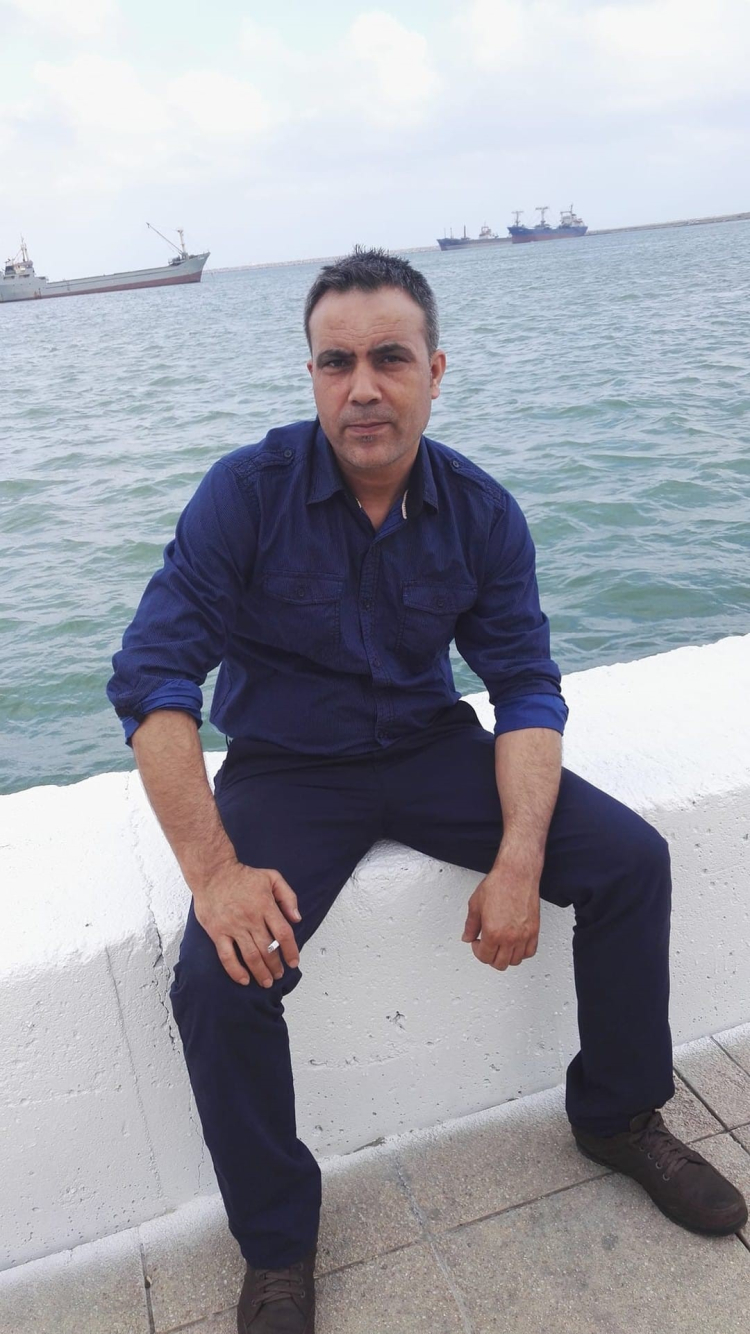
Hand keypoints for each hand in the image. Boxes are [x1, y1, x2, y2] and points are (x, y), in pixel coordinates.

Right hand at [193, 862, 300, 986]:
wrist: (213, 872)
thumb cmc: (243, 875)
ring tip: (266, 982)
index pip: (283, 934)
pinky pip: (227, 956)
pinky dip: (236, 971)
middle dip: (276, 966)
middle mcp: (251, 919)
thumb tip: (297, 918)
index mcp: (265, 906)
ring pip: (250, 956)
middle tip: (279, 974)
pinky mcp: (217, 932)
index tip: (294, 962)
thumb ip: (288, 897)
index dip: (291, 950)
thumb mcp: (272, 877)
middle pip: (268, 949)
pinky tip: (243, 979)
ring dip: (261, 972)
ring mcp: (233, 927)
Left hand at [461, 858, 539, 970]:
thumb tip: (467, 937)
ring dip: (505, 956)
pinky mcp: (534, 930)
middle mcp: (510, 937)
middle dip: (490, 957)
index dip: (477, 951)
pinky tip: (515, 944)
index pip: (484, 957)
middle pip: (500, 963)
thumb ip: (470, 925)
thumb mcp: (475, 905)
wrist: (517, 874)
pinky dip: (522, 952)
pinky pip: (530, 952)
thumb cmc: (498, 884)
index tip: (477, 942)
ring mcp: (524, 935)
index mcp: (493, 932)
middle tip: (487, 946)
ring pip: (515, 960)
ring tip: (500, 945)